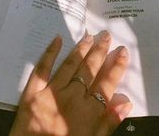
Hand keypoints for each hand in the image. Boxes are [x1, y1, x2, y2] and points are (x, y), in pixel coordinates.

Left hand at [9, 31, 131, 135]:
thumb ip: (108, 123)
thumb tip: (125, 101)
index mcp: (88, 112)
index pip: (107, 83)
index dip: (116, 67)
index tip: (122, 51)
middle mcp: (72, 97)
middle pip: (90, 70)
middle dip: (100, 52)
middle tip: (106, 36)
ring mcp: (52, 93)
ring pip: (70, 65)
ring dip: (81, 49)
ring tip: (90, 36)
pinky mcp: (32, 93)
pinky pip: (42, 69)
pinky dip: (50, 53)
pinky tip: (58, 39)